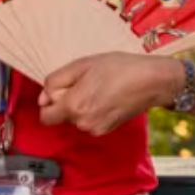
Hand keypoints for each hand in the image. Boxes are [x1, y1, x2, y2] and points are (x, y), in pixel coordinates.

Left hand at [38, 53, 180, 135]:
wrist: (151, 81)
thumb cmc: (120, 68)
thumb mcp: (82, 65)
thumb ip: (56, 81)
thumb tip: (43, 97)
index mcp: (74, 106)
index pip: (45, 115)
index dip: (50, 100)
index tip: (63, 86)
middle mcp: (83, 123)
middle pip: (61, 115)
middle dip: (67, 100)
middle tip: (85, 82)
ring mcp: (96, 129)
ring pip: (76, 117)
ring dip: (80, 104)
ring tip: (98, 87)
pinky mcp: (107, 129)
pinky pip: (89, 120)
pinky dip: (92, 110)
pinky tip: (106, 96)